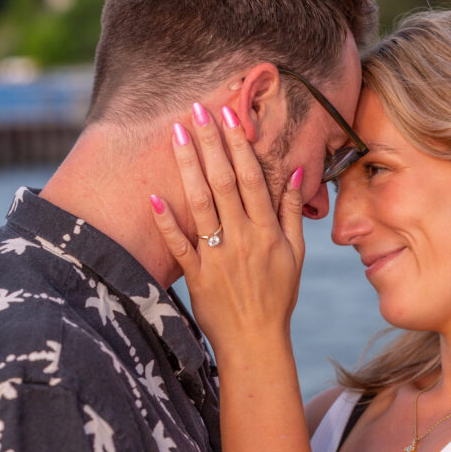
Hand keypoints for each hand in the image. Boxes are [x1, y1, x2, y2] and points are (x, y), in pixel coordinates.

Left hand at [150, 104, 304, 359]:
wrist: (256, 341)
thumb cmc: (277, 296)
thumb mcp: (294, 254)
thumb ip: (290, 212)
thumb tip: (296, 172)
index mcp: (266, 231)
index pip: (251, 179)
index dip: (239, 146)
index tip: (229, 116)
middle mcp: (242, 238)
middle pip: (223, 183)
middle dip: (210, 143)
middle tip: (196, 110)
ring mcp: (217, 257)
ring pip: (200, 204)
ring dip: (188, 167)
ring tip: (176, 134)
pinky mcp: (196, 276)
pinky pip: (179, 245)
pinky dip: (166, 222)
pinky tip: (154, 196)